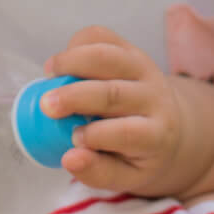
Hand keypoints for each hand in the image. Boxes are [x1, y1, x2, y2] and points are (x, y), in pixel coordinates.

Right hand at [41, 26, 186, 193]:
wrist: (168, 126)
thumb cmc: (138, 156)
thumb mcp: (126, 176)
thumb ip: (98, 172)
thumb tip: (69, 158)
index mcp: (157, 135)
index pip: (129, 132)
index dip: (98, 135)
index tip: (73, 139)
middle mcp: (155, 98)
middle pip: (114, 93)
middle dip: (76, 96)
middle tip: (45, 105)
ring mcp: (144, 69)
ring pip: (107, 56)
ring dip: (72, 61)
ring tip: (49, 74)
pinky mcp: (131, 50)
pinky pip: (102, 37)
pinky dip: (76, 45)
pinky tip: (62, 65)